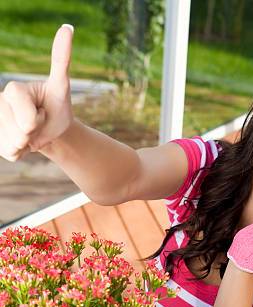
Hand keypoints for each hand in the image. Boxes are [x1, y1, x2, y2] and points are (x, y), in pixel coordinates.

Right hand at [0, 24, 74, 160]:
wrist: (54, 131)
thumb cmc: (57, 107)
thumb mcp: (61, 86)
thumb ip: (61, 60)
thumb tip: (67, 27)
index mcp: (13, 89)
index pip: (25, 117)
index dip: (37, 120)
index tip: (42, 110)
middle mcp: (0, 103)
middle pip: (20, 131)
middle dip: (34, 132)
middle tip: (38, 123)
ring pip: (14, 143)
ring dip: (28, 143)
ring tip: (32, 132)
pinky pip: (10, 153)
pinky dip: (22, 153)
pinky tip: (24, 142)